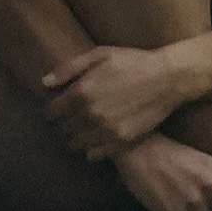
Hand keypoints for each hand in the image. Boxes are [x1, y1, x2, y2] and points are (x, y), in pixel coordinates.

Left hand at [40, 42, 183, 156]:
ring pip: (75, 145)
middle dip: (62, 125)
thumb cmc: (133, 62)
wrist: (167, 78)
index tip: (57, 109)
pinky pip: (93, 155)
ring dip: (74, 138)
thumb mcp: (100, 55)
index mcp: (81, 93)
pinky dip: (90, 149)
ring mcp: (105, 131)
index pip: (52, 113)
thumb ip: (69, 69)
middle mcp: (90, 115)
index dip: (52, 111)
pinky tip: (96, 139)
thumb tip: (45, 83)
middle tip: (70, 119)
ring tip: (81, 130)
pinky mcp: (120, 142)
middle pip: (62, 130)